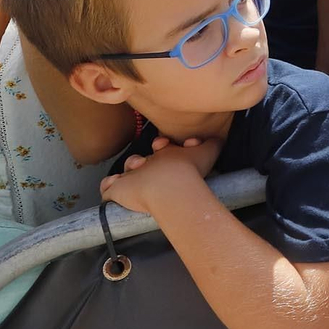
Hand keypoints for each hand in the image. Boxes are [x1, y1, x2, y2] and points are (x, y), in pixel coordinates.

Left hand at [99, 136, 221, 214]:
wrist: (171, 186)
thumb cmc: (189, 169)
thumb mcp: (208, 151)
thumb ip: (213, 143)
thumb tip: (219, 138)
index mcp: (165, 153)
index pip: (161, 148)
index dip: (164, 147)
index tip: (167, 148)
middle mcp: (147, 163)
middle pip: (142, 160)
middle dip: (144, 162)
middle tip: (152, 165)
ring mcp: (131, 176)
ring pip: (126, 172)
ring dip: (130, 173)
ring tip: (136, 179)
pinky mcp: (119, 191)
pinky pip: (109, 189)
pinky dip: (111, 188)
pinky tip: (115, 189)